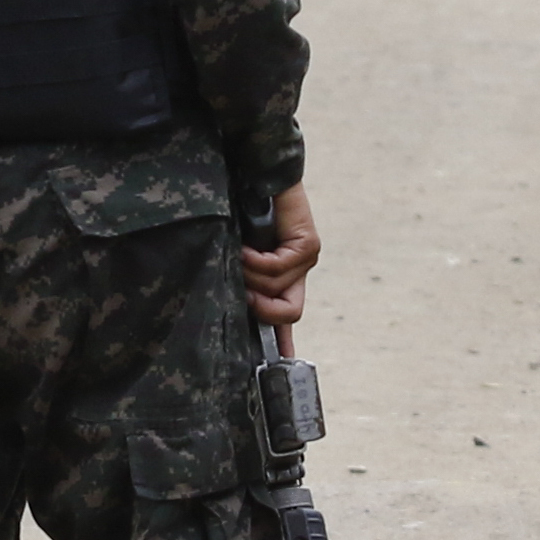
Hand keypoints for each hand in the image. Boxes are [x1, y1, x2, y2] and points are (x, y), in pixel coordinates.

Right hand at [240, 182, 319, 339]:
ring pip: (275, 289)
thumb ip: (238, 279)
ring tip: (239, 252)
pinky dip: (255, 260)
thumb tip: (230, 303)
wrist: (256, 175)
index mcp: (281, 277)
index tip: (285, 365)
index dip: (285, 343)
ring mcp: (306, 259)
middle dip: (262, 309)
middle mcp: (298, 272)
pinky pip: (277, 268)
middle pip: (289, 313)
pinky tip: (246, 246)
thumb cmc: (242, 212)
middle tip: (243, 291)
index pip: (285, 316)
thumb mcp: (237, 255)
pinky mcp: (308, 245)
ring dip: (248, 274)